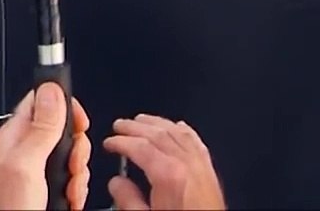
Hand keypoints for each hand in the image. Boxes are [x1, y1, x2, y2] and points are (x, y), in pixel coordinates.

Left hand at [0, 82, 91, 209]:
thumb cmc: (3, 208)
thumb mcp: (25, 164)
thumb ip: (40, 128)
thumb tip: (51, 89)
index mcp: (13, 137)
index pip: (41, 102)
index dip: (64, 106)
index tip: (78, 122)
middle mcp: (24, 152)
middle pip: (62, 133)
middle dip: (76, 150)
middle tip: (68, 166)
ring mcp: (35, 173)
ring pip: (70, 159)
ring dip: (77, 176)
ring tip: (66, 189)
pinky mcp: (45, 190)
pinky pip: (70, 182)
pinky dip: (75, 192)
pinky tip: (67, 201)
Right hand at [103, 114, 225, 209]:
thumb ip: (127, 199)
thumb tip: (117, 183)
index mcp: (168, 174)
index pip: (139, 145)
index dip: (120, 141)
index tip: (110, 142)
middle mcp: (186, 164)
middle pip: (157, 133)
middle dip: (134, 127)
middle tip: (120, 126)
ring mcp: (200, 166)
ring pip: (177, 132)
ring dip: (157, 123)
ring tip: (142, 120)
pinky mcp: (210, 173)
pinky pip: (196, 142)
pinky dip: (184, 130)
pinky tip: (178, 126)